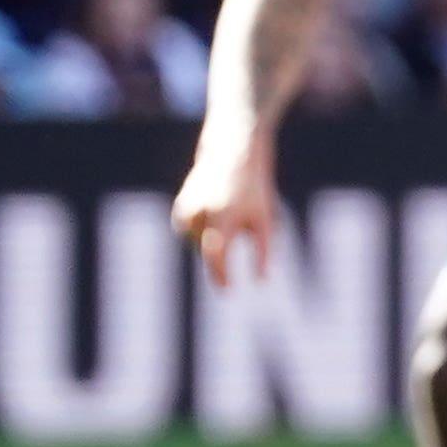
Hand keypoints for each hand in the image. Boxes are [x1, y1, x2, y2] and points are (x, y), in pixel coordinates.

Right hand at [174, 144, 281, 292]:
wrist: (231, 155)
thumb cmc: (253, 191)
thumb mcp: (265, 218)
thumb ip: (264, 249)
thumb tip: (262, 280)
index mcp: (223, 214)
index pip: (216, 252)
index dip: (220, 273)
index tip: (227, 291)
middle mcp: (200, 211)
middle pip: (207, 250)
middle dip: (218, 263)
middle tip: (231, 267)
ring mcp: (186, 208)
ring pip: (201, 241)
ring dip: (215, 238)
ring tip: (232, 214)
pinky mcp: (180, 208)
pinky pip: (194, 233)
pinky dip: (207, 230)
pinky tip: (218, 211)